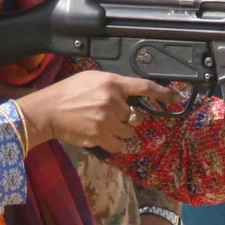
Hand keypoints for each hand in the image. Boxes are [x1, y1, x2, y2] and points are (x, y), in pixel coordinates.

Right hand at [15, 72, 178, 153]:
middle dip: (127, 120)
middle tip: (110, 118)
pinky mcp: (99, 135)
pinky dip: (113, 144)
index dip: (163, 93)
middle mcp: (111, 99)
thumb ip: (114, 86)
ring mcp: (106, 118)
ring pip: (128, 132)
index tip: (176, 98)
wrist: (48, 110)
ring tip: (101, 125)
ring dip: (119, 133)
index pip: (144, 86)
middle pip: (135, 117)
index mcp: (112, 82)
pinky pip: (119, 145)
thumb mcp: (93, 79)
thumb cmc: (69, 93)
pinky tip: (100, 136)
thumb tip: (132, 98)